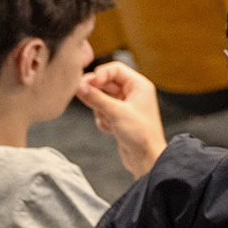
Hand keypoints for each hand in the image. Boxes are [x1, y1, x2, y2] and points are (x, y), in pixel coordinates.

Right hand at [77, 62, 164, 177]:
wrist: (146, 158)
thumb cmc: (140, 134)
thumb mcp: (116, 112)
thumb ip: (96, 98)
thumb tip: (80, 86)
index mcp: (139, 85)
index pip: (115, 69)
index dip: (99, 74)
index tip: (86, 83)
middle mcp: (133, 93)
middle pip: (106, 83)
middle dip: (95, 92)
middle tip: (81, 95)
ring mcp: (126, 106)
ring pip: (102, 98)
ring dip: (99, 109)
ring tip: (106, 119)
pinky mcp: (120, 118)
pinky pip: (103, 112)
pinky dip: (102, 119)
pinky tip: (110, 129)